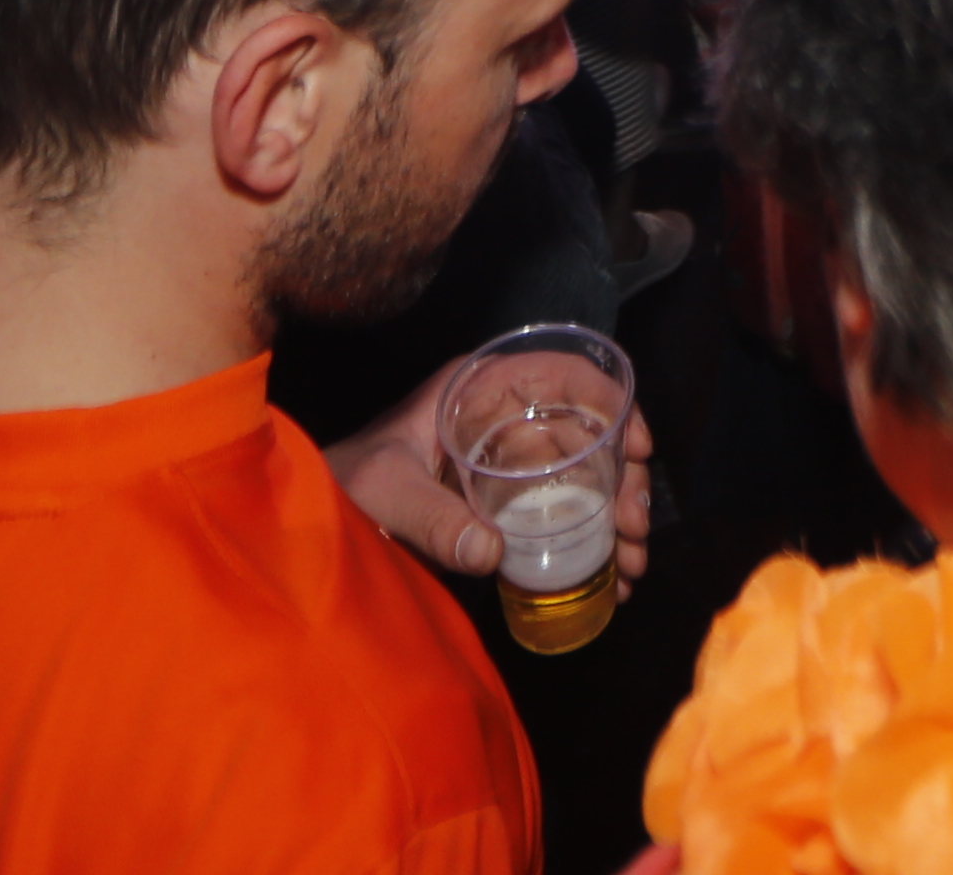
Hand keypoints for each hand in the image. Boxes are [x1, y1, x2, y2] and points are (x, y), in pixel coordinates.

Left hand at [327, 376, 650, 590]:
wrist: (315, 516)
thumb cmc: (346, 482)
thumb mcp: (384, 491)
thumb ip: (431, 520)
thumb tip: (493, 552)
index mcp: (479, 390)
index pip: (561, 375)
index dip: (610, 402)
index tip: (636, 450)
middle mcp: (504, 418)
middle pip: (587, 433)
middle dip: (624, 479)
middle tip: (635, 531)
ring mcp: (509, 462)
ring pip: (586, 476)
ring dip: (618, 517)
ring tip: (631, 568)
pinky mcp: (506, 504)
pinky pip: (563, 513)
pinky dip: (593, 542)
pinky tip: (612, 577)